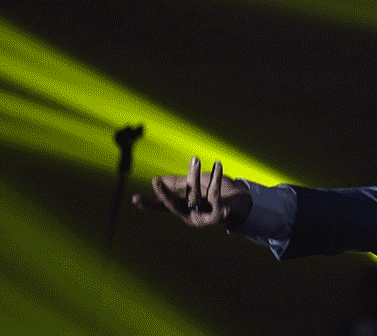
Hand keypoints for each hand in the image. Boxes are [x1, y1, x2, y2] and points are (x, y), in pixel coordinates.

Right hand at [133, 156, 252, 228]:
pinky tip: (218, 166)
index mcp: (182, 208)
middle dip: (164, 193)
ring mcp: (202, 218)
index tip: (133, 198)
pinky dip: (216, 178)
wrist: (243, 203)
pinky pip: (214, 195)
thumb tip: (160, 179)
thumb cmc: (216, 192)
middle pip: (174, 204)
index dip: (148, 203)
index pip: (162, 206)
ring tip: (195, 158)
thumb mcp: (197, 184)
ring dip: (194, 175)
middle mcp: (189, 215)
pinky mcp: (216, 216)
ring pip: (194, 195)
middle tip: (156, 180)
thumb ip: (180, 182)